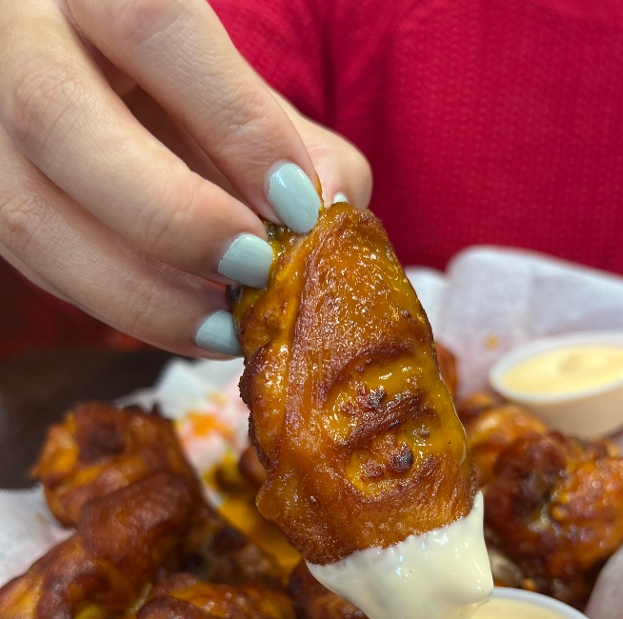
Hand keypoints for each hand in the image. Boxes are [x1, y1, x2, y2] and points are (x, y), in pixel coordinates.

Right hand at [0, 0, 371, 356]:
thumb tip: (328, 221)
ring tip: (226, 323)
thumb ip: (305, 151)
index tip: (298, 206)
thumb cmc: (193, 102)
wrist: (110, 100)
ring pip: (29, 213)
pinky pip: (37, 266)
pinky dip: (122, 307)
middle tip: (254, 267)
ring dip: (141, 290)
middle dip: (172, 216)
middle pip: (56, 117)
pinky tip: (188, 323)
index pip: (153, 26)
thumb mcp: (252, 102)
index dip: (234, 122)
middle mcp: (19, 39)